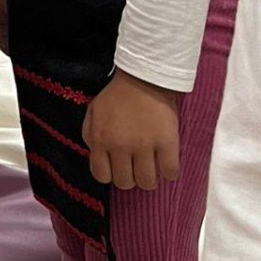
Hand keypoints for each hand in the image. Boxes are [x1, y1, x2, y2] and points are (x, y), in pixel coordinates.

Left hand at [83, 70, 180, 189]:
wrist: (144, 77)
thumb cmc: (117, 95)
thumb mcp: (93, 112)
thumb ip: (90, 134)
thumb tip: (96, 156)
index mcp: (101, 139)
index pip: (101, 176)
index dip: (110, 174)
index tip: (118, 167)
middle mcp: (121, 146)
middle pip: (125, 182)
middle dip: (130, 177)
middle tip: (136, 166)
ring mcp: (145, 146)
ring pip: (147, 182)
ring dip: (150, 178)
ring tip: (152, 165)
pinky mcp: (167, 143)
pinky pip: (170, 172)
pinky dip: (169, 171)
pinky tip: (166, 161)